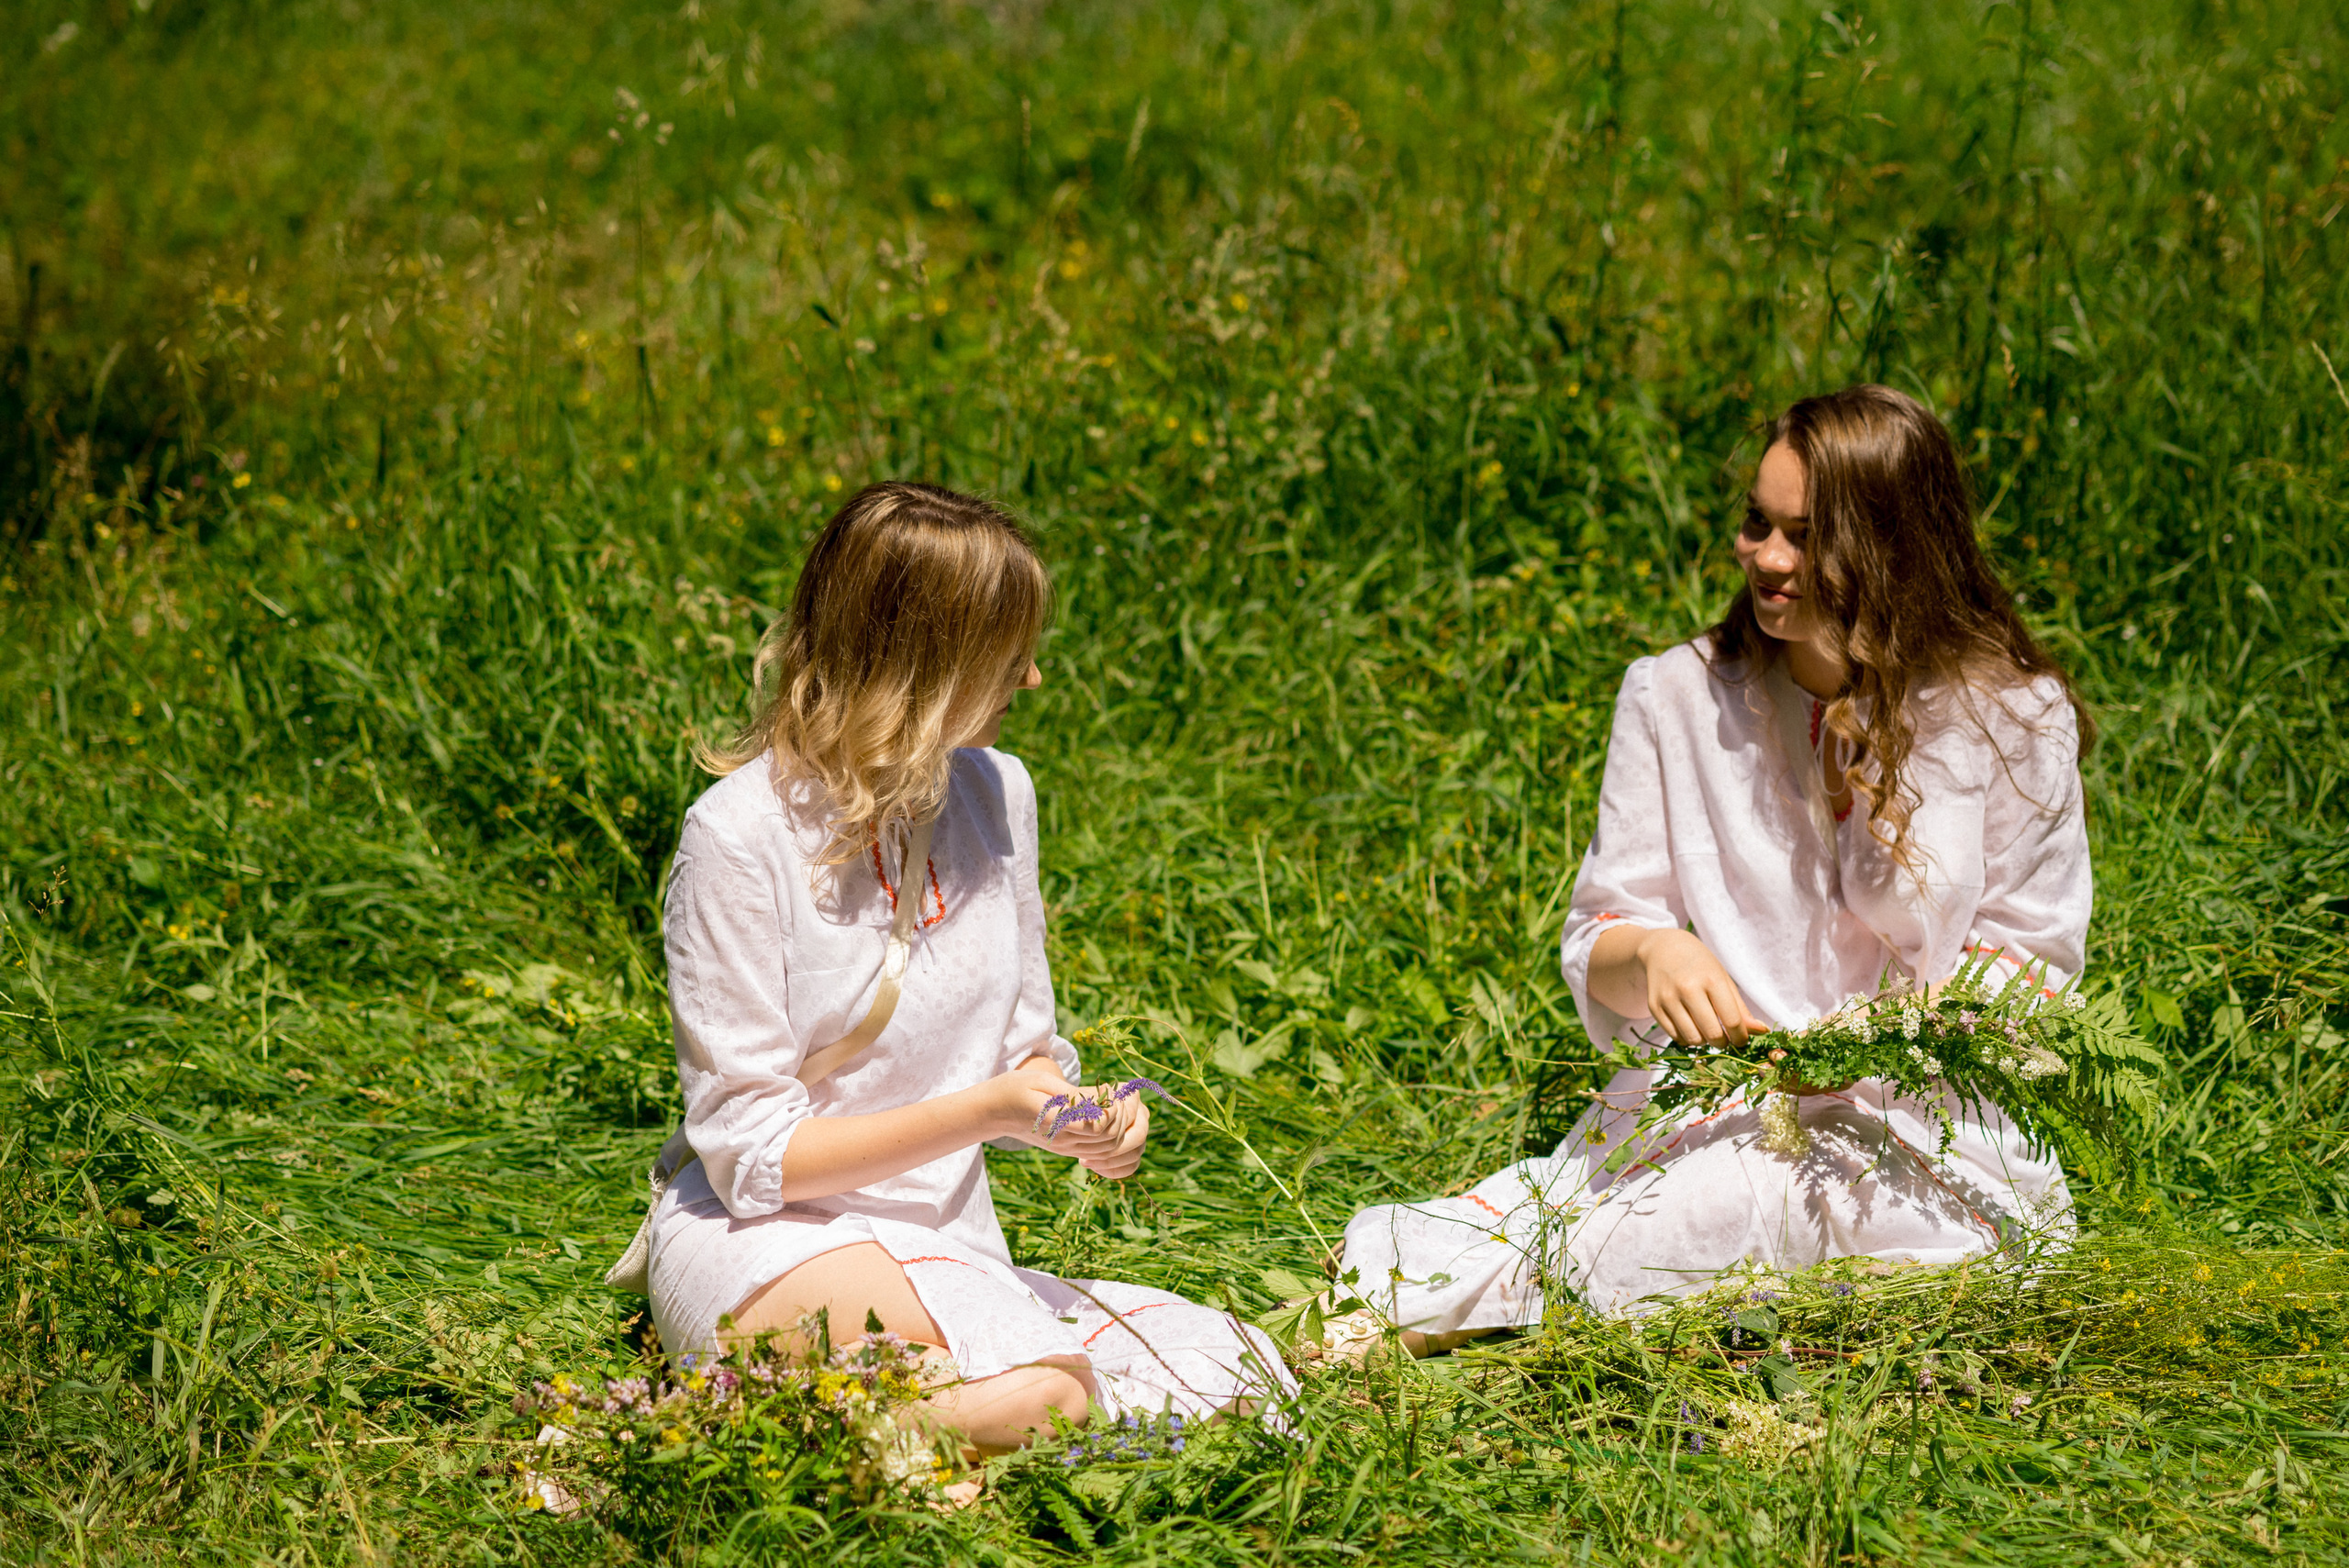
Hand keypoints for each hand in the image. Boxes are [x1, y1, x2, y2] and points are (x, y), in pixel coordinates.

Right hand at [983, 1061, 1152, 1178]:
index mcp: (1056, 1121)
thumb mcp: (1040, 1080)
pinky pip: (1101, 1153)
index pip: (1101, 1125)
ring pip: (1110, 1149)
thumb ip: (1072, 1094)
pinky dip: (1115, 1137)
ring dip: (1123, 1125)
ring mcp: (1067, 1149)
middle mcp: (1064, 1141)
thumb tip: (1105, 1098)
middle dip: (1125, 1113)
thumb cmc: (1014, 1089)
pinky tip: (1111, 1114)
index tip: (1112, 1084)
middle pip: (1111, 1138)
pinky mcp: (1069, 1150)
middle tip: (1122, 1091)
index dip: (1115, 1106)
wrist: (992, 1113)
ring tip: (1119, 1100)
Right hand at [1633, 928, 1770, 1047]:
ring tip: (1706, 1031)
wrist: (1663, 949)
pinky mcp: (1654, 1007)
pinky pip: (1675, 1036)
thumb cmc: (1699, 964)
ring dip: (1704, 1042)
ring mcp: (1668, 998)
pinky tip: (1691, 1027)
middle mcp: (1688, 988)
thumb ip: (1740, 1008)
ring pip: (1692, 1039)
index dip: (1740, 1037)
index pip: (1732, 1020)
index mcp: (1711, 979)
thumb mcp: (1723, 979)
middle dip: (1722, 1042)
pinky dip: (1686, 1038)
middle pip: (1712, 1034)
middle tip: (1724, 1038)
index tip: (1741, 1040)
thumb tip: (1761, 1032)